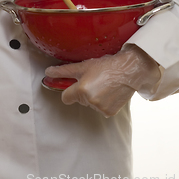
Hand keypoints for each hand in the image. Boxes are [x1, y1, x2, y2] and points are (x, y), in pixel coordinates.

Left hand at [45, 45, 160, 117]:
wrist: (129, 71)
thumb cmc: (107, 66)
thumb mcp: (83, 65)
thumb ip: (64, 71)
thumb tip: (48, 72)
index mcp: (82, 90)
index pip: (65, 97)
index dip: (69, 89)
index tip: (74, 85)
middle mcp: (90, 101)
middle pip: (79, 99)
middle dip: (83, 91)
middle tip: (94, 79)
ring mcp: (100, 108)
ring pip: (90, 104)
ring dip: (94, 96)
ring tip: (104, 84)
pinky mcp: (109, 113)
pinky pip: (100, 109)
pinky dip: (103, 102)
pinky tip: (109, 91)